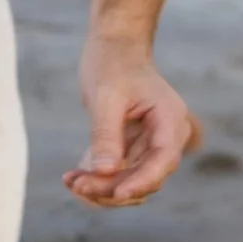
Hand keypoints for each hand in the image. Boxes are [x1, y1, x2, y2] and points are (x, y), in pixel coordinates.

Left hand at [64, 31, 195, 207]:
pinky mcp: (136, 148)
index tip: (116, 194)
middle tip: (77, 185)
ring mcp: (152, 144)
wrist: (114, 47)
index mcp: (170, 118)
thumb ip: (106, 135)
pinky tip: (74, 176)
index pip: (164, 160)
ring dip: (103, 188)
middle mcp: (167, 135)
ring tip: (72, 181)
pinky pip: (121, 173)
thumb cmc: (112, 64)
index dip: (142, 181)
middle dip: (112, 187)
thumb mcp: (105, 96)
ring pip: (133, 181)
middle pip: (147, 177)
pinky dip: (99, 179)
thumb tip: (104, 172)